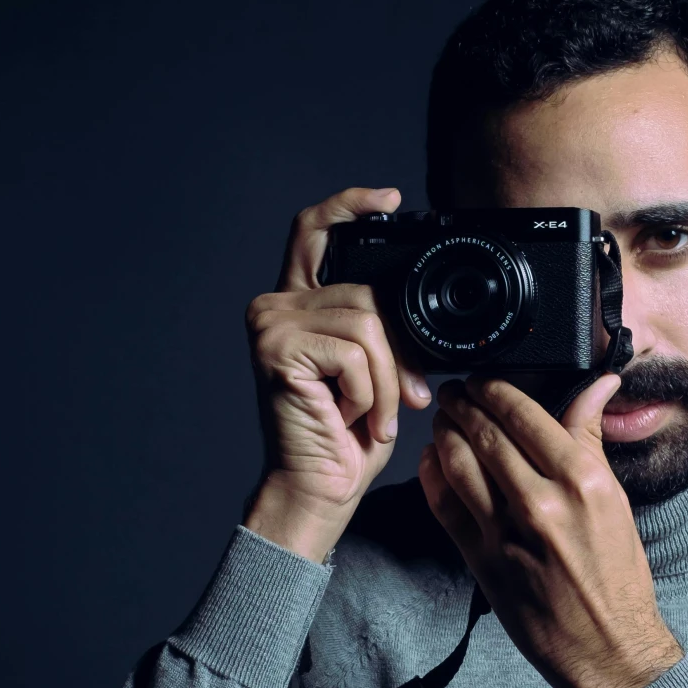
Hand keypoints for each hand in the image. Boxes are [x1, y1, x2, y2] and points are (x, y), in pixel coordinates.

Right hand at [242, 187, 433, 560]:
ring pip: (368, 323)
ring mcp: (271, 325)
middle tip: (406, 395)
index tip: (389, 198)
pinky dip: (370, 391)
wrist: (320, 488)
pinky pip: (355, 353)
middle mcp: (276, 305)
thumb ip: (380, 325)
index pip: (314, 230)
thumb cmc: (349, 436)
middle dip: (400, 350)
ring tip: (374, 413)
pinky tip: (351, 416)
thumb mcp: (375, 368)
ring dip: (387, 379)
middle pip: (366, 292)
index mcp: (299, 302)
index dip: (349, 205)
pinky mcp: (277, 350)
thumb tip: (416, 302)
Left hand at [418, 374, 683, 687]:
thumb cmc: (618, 576)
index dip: (495, 389)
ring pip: (458, 463)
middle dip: (462, 405)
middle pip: (486, 434)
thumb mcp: (615, 500)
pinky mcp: (481, 560)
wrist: (608, 648)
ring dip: (444, 433)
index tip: (484, 378)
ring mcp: (506, 532)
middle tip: (453, 391)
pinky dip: (432, 476)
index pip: (526, 415)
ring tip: (442, 418)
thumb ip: (591, 439)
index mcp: (582, 482)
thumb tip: (598, 384)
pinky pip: (444, 505)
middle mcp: (541, 503)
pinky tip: (431, 460)